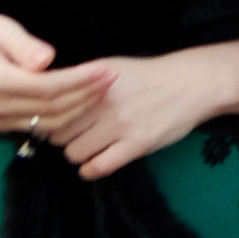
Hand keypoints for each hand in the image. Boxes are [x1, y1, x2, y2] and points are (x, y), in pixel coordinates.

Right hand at [0, 12, 114, 138]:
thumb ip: (24, 45)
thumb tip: (47, 60)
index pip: (47, 88)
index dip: (80, 82)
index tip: (106, 70)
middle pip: (51, 110)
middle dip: (87, 96)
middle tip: (113, 79)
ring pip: (47, 123)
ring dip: (80, 109)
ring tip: (105, 89)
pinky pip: (38, 126)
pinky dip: (64, 116)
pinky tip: (83, 101)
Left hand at [47, 52, 229, 180]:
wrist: (193, 83)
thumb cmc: (149, 76)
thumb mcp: (111, 67)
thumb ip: (79, 82)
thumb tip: (45, 97)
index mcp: (93, 81)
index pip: (52, 110)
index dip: (51, 119)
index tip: (58, 123)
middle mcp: (103, 101)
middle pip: (58, 133)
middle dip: (62, 137)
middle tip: (76, 135)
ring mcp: (121, 124)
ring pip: (74, 153)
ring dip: (78, 153)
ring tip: (90, 147)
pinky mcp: (137, 144)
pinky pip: (97, 167)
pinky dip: (90, 170)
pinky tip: (97, 162)